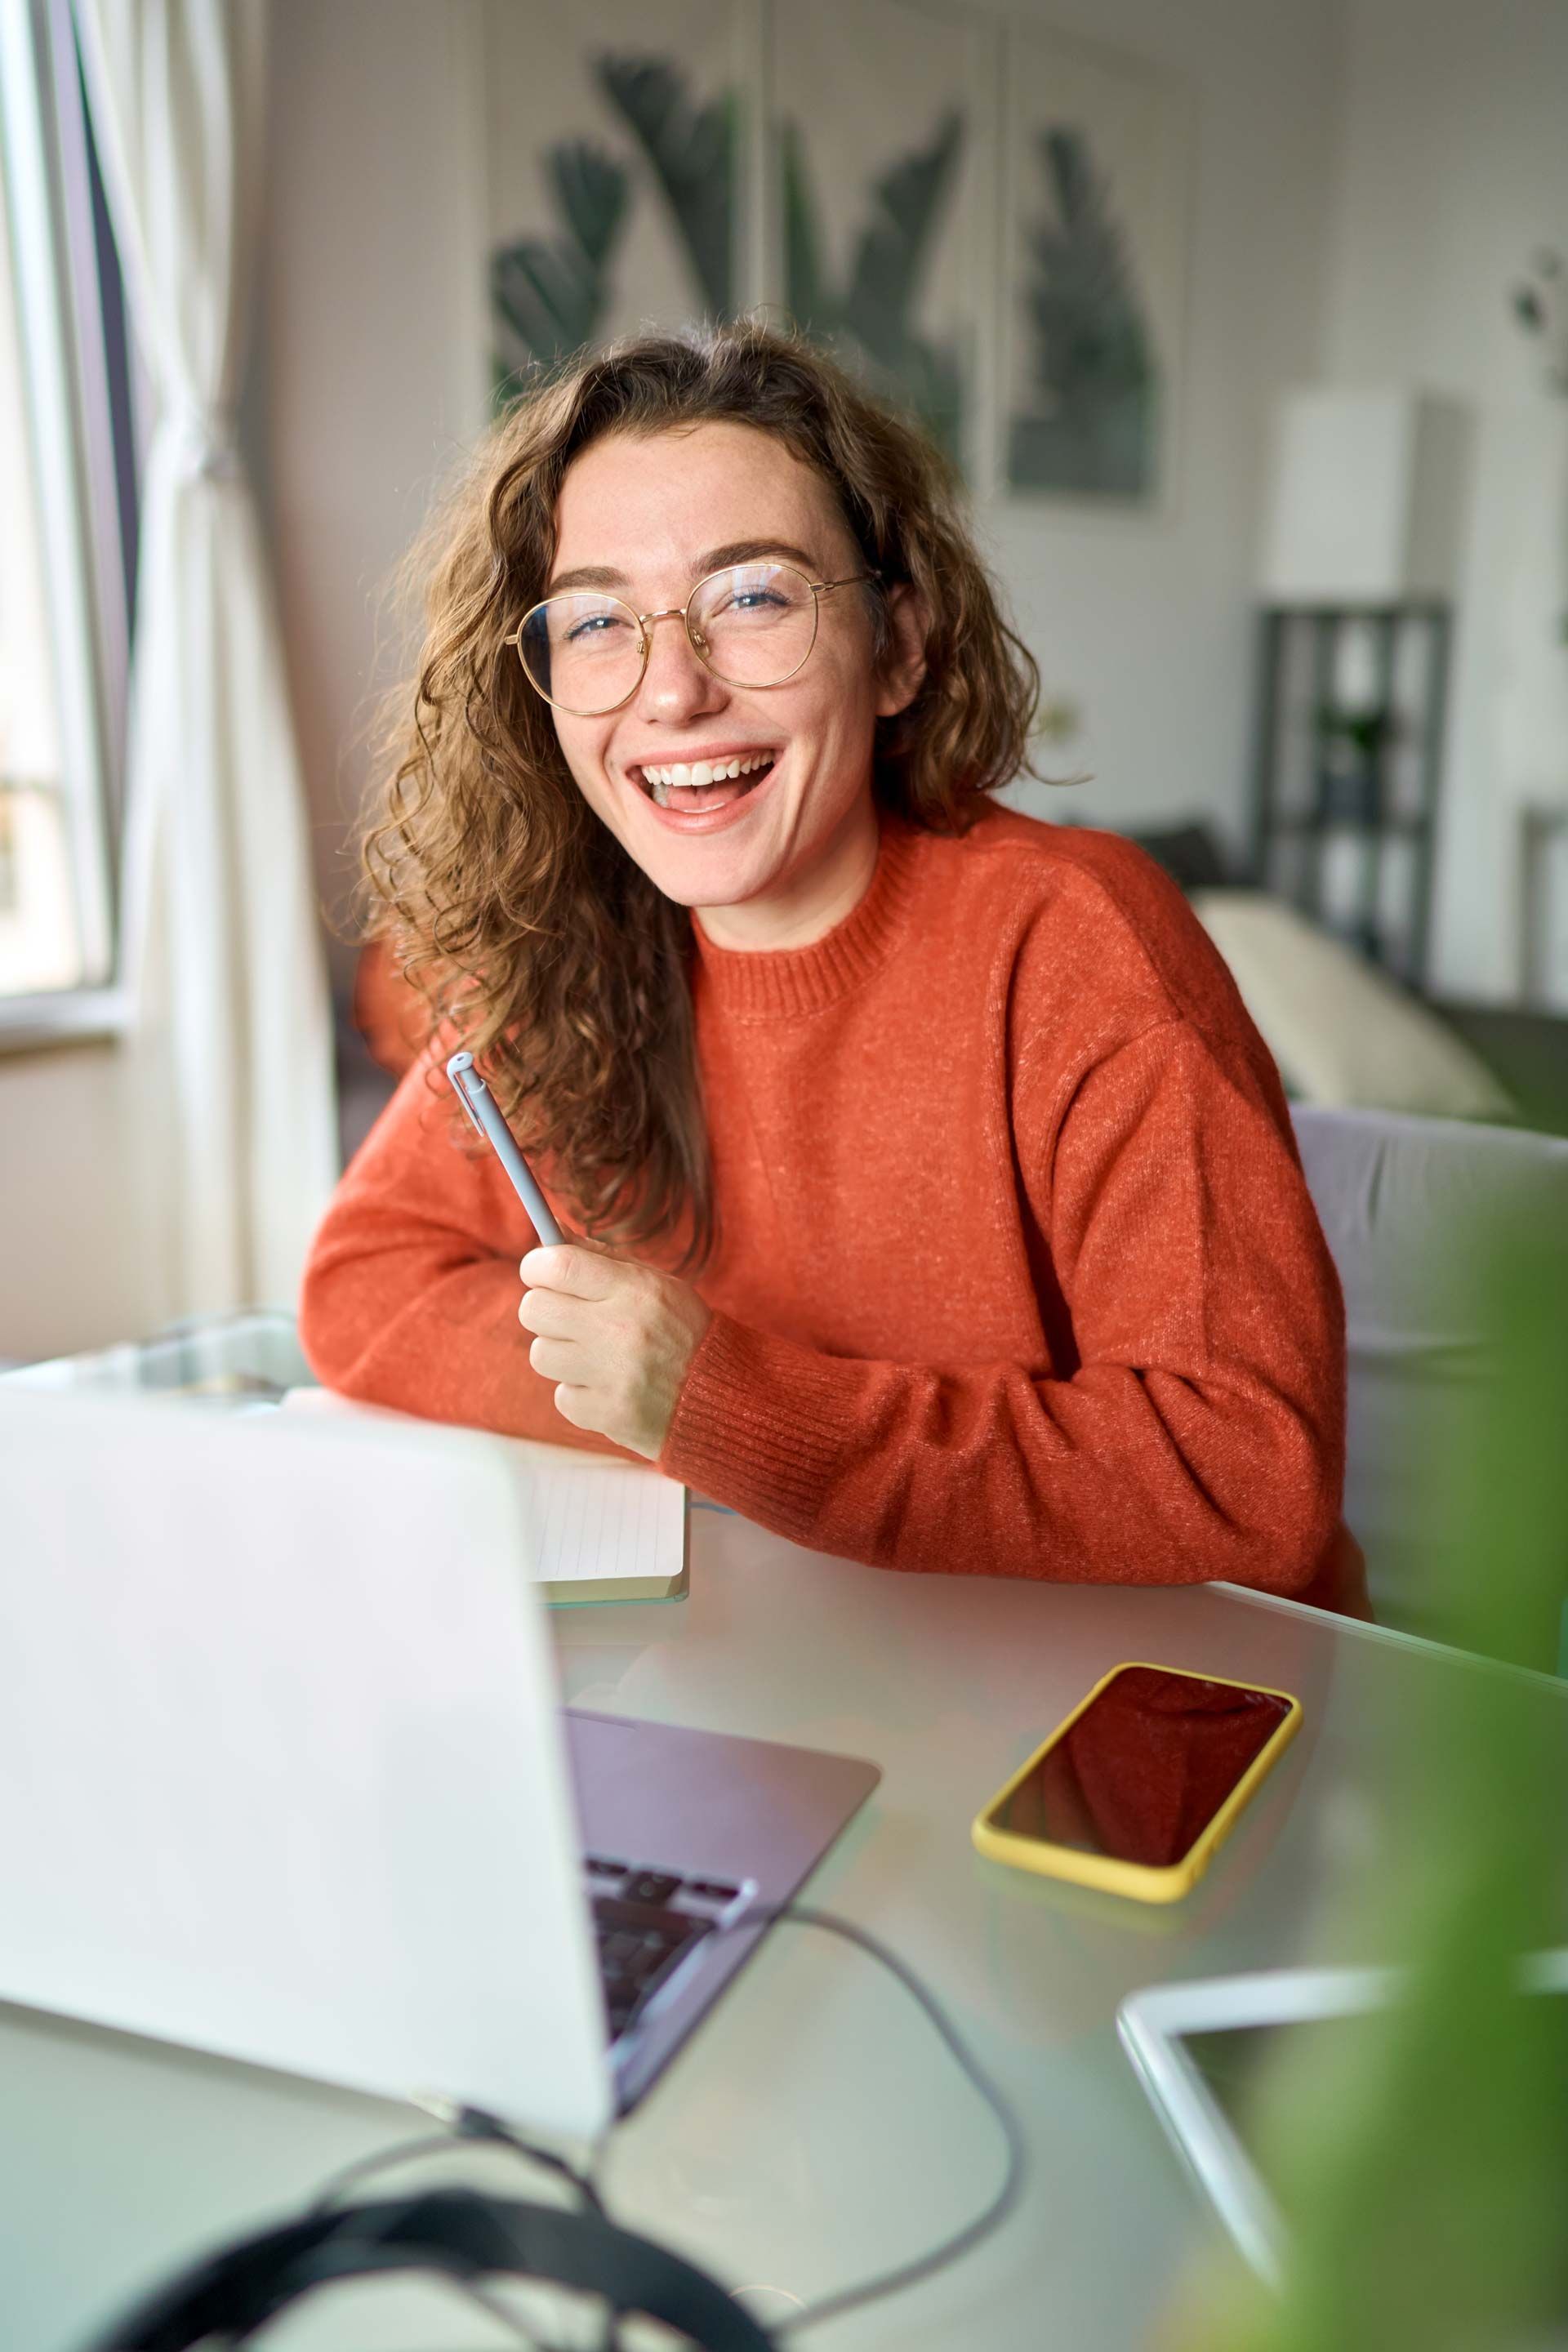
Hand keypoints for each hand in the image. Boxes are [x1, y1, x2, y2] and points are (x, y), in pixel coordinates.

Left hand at [517, 1241, 712, 1460]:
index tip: (538, 1271)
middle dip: (543, 1309)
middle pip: (534, 1309)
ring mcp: (613, 1375)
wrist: (726, 1398)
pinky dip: (580, 1392)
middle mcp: (621, 1330)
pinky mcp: (607, 1413)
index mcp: (636, 1289)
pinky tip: (610, 1387)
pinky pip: (561, 1396)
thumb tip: (552, 1237)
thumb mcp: (657, 1285)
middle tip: (566, 1316)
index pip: (557, 1265)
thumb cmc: (684, 1333)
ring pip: (541, 1354)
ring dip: (561, 1354)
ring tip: (596, 1356)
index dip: (536, 1266)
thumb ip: (603, 1260)